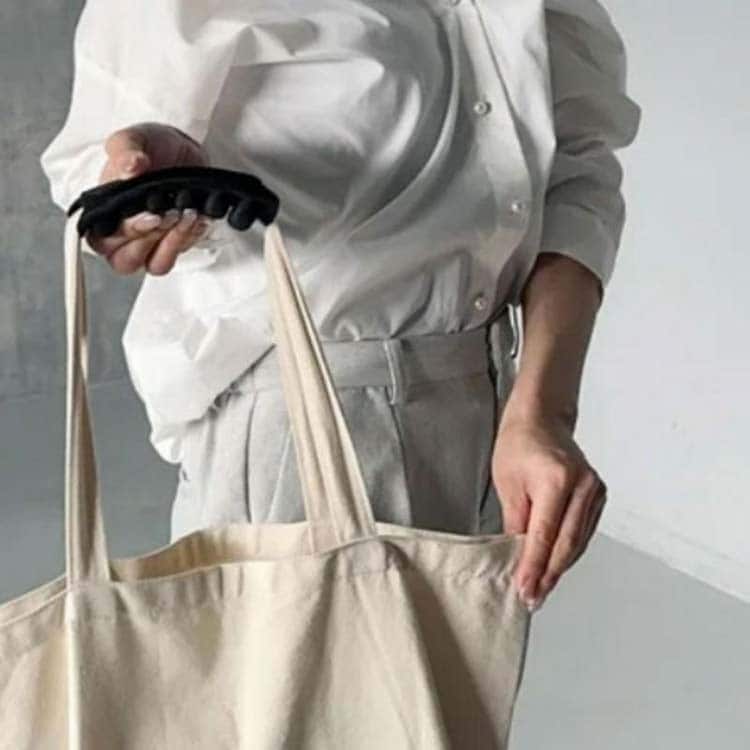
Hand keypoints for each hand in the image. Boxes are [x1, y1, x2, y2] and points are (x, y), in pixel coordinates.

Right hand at [86, 121, 212, 275]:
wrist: (179, 148)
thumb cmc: (148, 147)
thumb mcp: (132, 140)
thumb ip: (125, 152)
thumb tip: (131, 166)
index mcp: (102, 216)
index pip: (102, 240)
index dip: (126, 233)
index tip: (150, 216)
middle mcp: (123, 237)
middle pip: (127, 260)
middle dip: (152, 237)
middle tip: (170, 213)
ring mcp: (151, 244)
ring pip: (157, 264)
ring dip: (175, 242)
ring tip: (188, 214)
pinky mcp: (175, 244)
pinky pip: (181, 254)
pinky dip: (192, 237)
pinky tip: (199, 217)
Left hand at [492, 411, 606, 610]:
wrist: (540, 419)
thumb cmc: (518, 444)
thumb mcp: (508, 484)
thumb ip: (517, 522)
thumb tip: (520, 557)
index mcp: (557, 480)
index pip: (545, 535)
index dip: (534, 567)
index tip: (525, 589)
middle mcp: (582, 486)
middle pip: (567, 543)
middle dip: (549, 575)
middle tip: (533, 598)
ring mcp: (594, 490)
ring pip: (578, 542)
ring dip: (560, 567)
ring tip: (541, 588)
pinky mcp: (598, 495)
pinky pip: (583, 531)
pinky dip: (569, 550)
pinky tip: (555, 566)